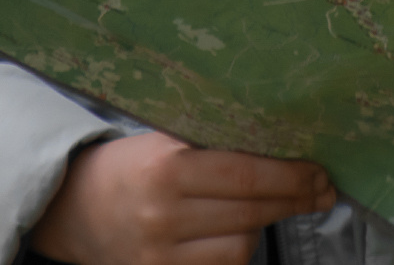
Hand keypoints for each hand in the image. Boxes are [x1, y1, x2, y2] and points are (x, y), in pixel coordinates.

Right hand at [28, 130, 335, 264]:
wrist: (71, 209)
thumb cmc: (128, 166)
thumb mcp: (162, 140)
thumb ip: (212, 143)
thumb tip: (282, 144)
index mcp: (164, 168)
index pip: (244, 174)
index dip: (289, 176)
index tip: (318, 171)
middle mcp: (162, 215)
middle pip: (250, 212)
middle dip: (295, 200)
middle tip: (322, 189)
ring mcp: (160, 255)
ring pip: (241, 246)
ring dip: (266, 226)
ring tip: (277, 207)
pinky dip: (238, 251)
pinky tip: (243, 232)